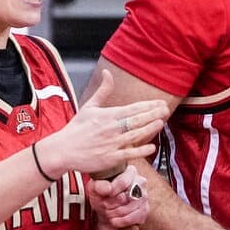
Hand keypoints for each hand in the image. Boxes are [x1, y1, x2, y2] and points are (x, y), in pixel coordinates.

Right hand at [37, 69, 168, 176]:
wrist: (63, 150)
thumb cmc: (77, 128)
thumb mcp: (89, 106)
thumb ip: (103, 90)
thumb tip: (107, 72)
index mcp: (107, 115)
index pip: (133, 108)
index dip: (148, 105)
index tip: (161, 103)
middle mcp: (111, 128)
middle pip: (137, 120)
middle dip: (153, 114)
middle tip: (167, 110)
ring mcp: (111, 143)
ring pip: (135, 135)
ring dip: (150, 129)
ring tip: (162, 122)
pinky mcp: (110, 158)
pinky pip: (129, 153)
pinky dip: (141, 150)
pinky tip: (152, 147)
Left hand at [87, 165, 148, 228]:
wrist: (106, 210)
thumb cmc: (102, 195)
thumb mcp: (95, 188)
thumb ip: (99, 185)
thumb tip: (108, 188)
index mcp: (129, 171)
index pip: (123, 182)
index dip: (112, 191)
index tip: (105, 195)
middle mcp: (140, 181)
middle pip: (126, 196)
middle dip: (111, 204)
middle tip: (104, 205)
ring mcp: (144, 196)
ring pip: (130, 208)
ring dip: (115, 213)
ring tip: (108, 212)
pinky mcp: (145, 210)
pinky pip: (135, 217)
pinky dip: (122, 221)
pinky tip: (114, 220)